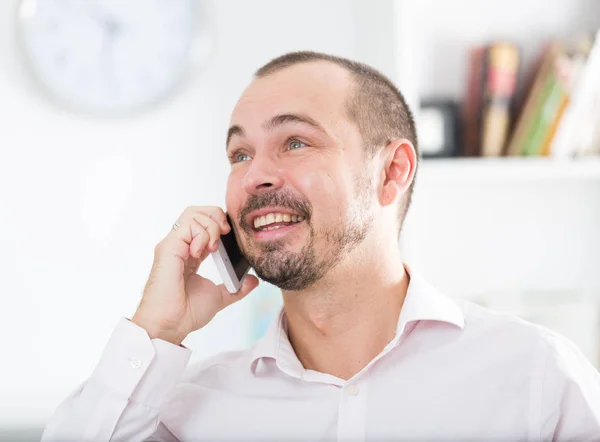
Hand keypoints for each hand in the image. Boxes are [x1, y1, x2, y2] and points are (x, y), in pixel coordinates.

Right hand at [132, 206, 258, 344]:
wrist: (171, 325)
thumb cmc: (186, 313)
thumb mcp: (219, 296)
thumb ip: (236, 288)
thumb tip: (252, 280)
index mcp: (190, 254)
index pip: (203, 225)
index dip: (219, 223)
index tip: (231, 236)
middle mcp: (180, 246)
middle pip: (196, 212)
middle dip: (216, 216)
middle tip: (226, 234)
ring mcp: (173, 245)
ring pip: (192, 214)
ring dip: (210, 226)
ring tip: (213, 246)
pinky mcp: (168, 248)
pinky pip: (187, 226)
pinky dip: (201, 234)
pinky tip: (204, 251)